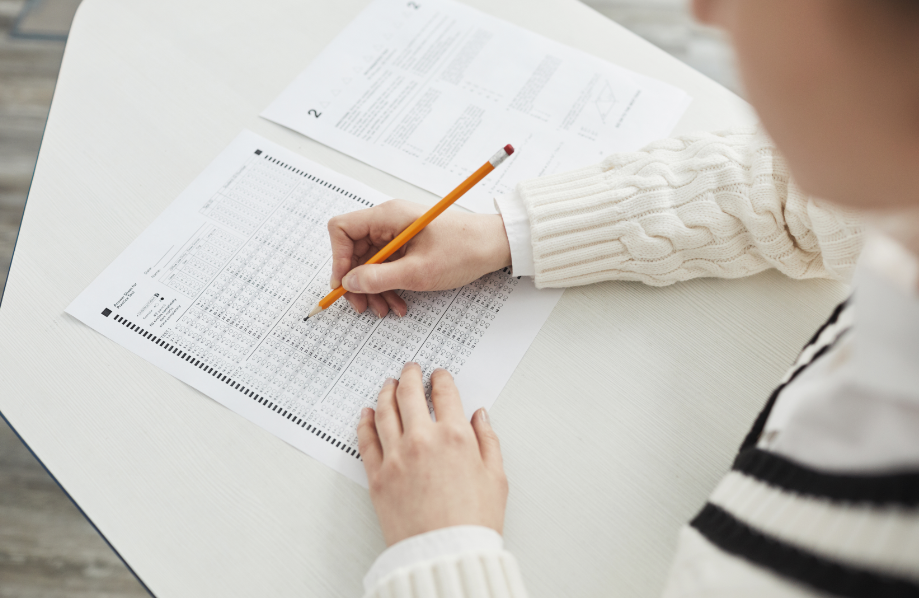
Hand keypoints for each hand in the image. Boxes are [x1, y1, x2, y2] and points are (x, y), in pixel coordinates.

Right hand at [328, 199, 511, 316]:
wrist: (494, 246)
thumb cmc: (463, 250)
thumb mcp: (418, 271)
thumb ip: (379, 278)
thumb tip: (349, 283)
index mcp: (387, 217)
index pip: (342, 229)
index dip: (338, 258)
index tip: (345, 285)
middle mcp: (388, 222)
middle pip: (353, 250)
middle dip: (357, 282)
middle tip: (363, 306)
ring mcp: (397, 234)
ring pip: (370, 263)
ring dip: (373, 289)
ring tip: (385, 310)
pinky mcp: (407, 247)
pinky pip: (387, 267)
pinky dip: (388, 286)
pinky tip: (398, 304)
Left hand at [358, 362, 507, 545]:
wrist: (444, 556)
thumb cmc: (472, 523)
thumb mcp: (496, 478)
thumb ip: (488, 441)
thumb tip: (481, 417)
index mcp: (455, 437)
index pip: (445, 394)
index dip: (442, 379)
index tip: (440, 376)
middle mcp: (422, 440)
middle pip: (409, 394)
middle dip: (410, 376)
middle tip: (411, 369)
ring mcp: (396, 457)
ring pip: (384, 411)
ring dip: (385, 392)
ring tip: (388, 384)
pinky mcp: (378, 476)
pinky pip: (366, 440)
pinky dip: (365, 422)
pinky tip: (366, 414)